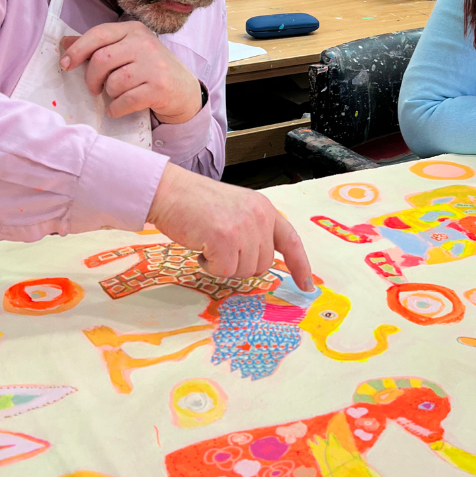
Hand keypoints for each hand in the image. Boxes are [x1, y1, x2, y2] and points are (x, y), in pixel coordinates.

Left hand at [60, 21, 201, 123]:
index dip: (78, 50)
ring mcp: (154, 65)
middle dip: (91, 78)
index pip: (98, 34)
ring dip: (108, 94)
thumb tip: (64, 43)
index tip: (65, 65)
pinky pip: (126, 100)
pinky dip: (116, 108)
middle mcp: (145, 43)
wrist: (183, 90)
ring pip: (114, 82)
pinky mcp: (160, 88)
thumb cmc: (149, 69)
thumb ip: (98, 46)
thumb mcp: (126, 51)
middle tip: (94, 88)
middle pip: (102, 59)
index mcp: (133, 30)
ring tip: (115, 95)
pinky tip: (117, 109)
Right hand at [148, 163, 313, 287]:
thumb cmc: (196, 203)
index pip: (291, 241)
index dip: (300, 265)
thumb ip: (254, 230)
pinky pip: (224, 271)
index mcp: (264, 209)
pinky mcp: (226, 240)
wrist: (169, 191)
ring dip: (224, 264)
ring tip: (209, 241)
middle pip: (263, 264)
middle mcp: (259, 217)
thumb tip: (263, 262)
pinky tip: (201, 245)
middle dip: (241, 263)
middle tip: (220, 246)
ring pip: (244, 271)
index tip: (306, 285)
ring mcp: (244, 228)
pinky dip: (210, 265)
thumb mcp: (236, 209)